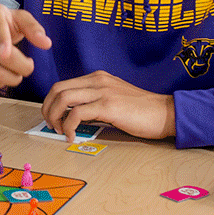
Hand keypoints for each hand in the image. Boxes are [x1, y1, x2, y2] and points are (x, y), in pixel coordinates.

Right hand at [0, 3, 51, 90]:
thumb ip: (33, 28)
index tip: (5, 53)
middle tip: (28, 66)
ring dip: (13, 78)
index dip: (1, 41)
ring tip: (17, 72)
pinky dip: (0, 83)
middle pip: (2, 58)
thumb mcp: (17, 18)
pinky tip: (2, 73)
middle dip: (23, 67)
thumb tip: (46, 43)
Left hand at [41, 70, 173, 140]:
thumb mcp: (113, 99)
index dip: (51, 102)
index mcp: (98, 78)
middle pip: (58, 90)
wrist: (165, 113)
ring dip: (55, 117)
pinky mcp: (109, 106)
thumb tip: (72, 116)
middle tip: (51, 125)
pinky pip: (77, 114)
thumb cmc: (141, 111)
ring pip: (63, 98)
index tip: (52, 118)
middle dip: (48, 109)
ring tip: (59, 131)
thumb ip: (94, 102)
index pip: (62, 85)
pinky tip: (72, 137)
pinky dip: (69, 127)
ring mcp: (103, 91)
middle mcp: (98, 80)